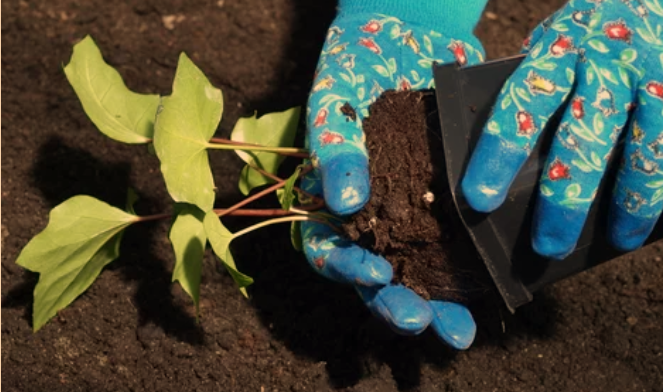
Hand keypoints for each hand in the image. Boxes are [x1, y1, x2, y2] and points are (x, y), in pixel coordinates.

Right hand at [299, 0, 487, 348]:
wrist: (406, 31)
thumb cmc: (357, 63)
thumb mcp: (335, 98)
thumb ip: (333, 148)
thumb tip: (344, 206)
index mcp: (329, 198)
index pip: (326, 249)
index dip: (345, 270)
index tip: (376, 274)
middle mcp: (368, 214)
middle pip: (372, 276)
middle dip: (394, 303)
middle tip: (422, 322)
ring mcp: (408, 210)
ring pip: (416, 270)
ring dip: (435, 304)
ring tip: (458, 331)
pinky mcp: (446, 201)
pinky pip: (454, 242)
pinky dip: (468, 269)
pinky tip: (489, 286)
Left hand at [462, 0, 662, 259]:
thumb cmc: (590, 35)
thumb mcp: (555, 46)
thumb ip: (536, 91)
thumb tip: (507, 163)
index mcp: (557, 52)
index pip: (521, 105)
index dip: (499, 153)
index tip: (478, 199)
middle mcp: (607, 63)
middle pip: (584, 138)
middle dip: (564, 199)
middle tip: (546, 245)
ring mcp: (655, 77)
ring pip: (646, 150)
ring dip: (632, 202)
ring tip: (619, 239)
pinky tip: (655, 213)